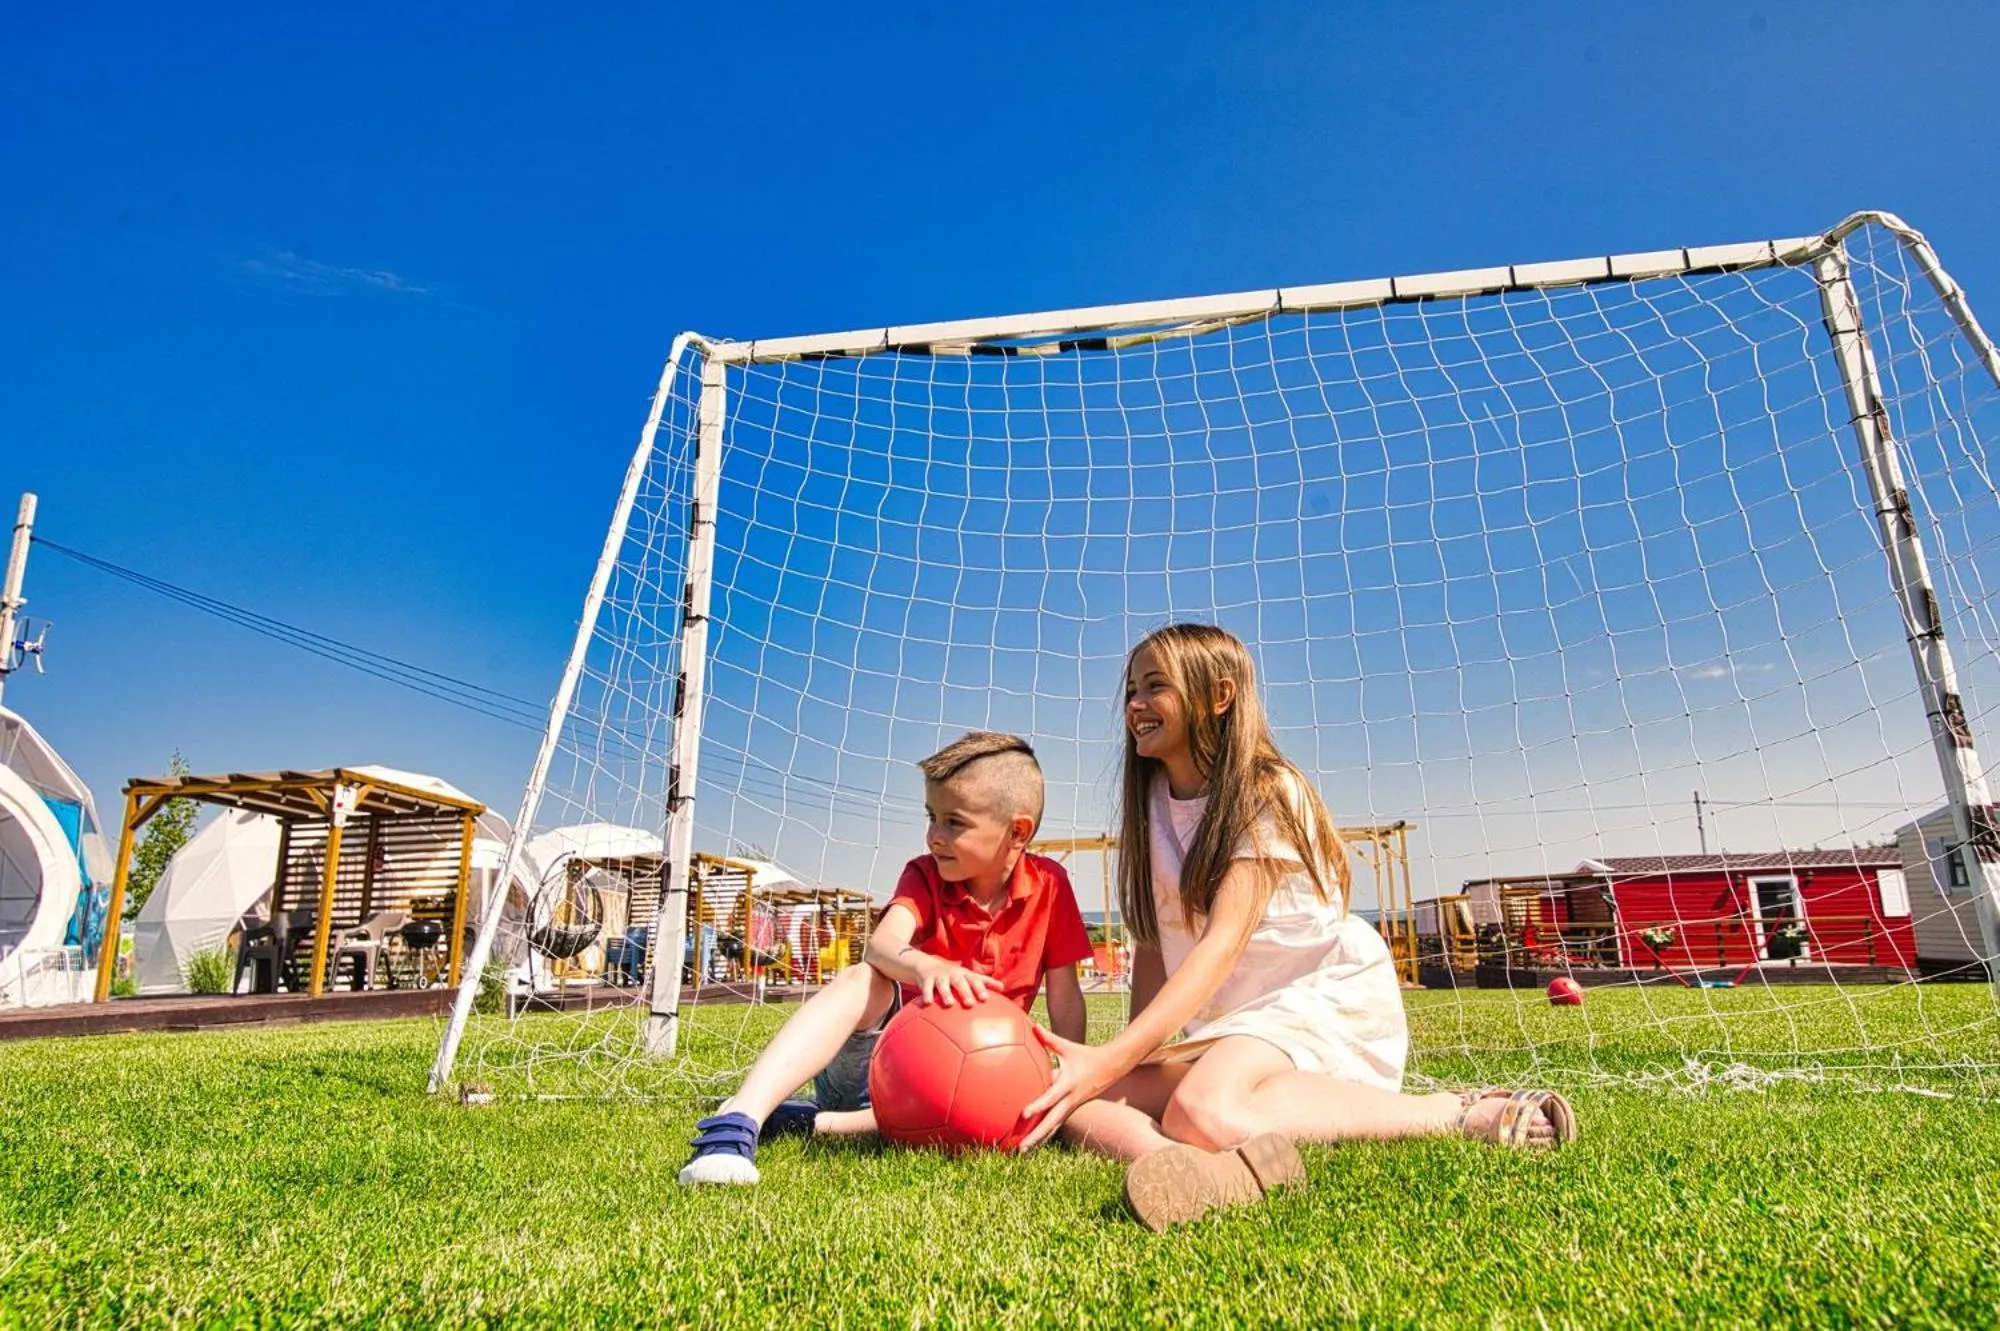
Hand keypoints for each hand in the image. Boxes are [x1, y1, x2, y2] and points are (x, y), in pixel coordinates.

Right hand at [915, 959, 1001, 1007]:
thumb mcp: (967, 976)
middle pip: (960, 982)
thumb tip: (1003, 987)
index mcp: (964, 974)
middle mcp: (953, 974)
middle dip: (965, 992)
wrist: (926, 964)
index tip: (985, 998)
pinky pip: (925, 988)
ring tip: (949, 1004)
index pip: (974, 980)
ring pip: (943, 985)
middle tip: (970, 1004)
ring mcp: (939, 976)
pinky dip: (927, 995)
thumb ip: (984, 982)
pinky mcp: (926, 980)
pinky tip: (928, 1003)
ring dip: (946, 993)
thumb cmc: (953, 974)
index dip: (980, 988)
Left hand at [1015, 1027, 1130, 1151]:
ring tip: (1022, 1152)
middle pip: (1051, 1122)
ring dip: (1039, 1140)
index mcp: (1067, 1085)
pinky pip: (1057, 1124)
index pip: (1050, 1098)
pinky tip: (1033, 1142)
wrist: (1110, 1067)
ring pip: (1054, 1127)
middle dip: (1036, 1136)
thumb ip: (1048, 1038)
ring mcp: (1071, 1107)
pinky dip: (1045, 1134)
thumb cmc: (1085, 1055)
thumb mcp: (1067, 1046)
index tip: (1024, 1114)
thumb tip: (1032, 1025)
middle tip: (1020, 1148)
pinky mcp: (1072, 1110)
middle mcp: (1069, 1100)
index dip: (1038, 1106)